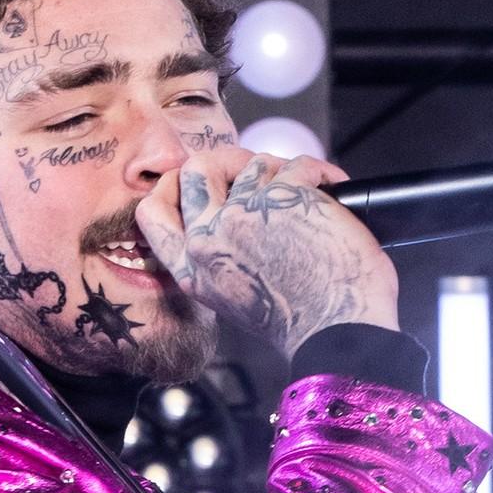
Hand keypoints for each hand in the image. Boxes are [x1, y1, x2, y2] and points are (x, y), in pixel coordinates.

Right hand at [136, 147, 398, 360]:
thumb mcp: (235, 298)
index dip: (172, 186)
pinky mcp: (281, 198)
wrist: (339, 333)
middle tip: (256, 172)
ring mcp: (241, 217)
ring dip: (284, 172)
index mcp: (193, 271)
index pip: (153, 213)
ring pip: (253, 164)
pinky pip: (297, 165)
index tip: (200, 180)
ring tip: (307, 195)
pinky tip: (332, 189)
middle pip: (195, 169)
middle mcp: (208, 243)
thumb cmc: (301, 322)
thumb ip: (220, 257)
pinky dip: (321, 174)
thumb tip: (228, 205)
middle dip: (228, 160)